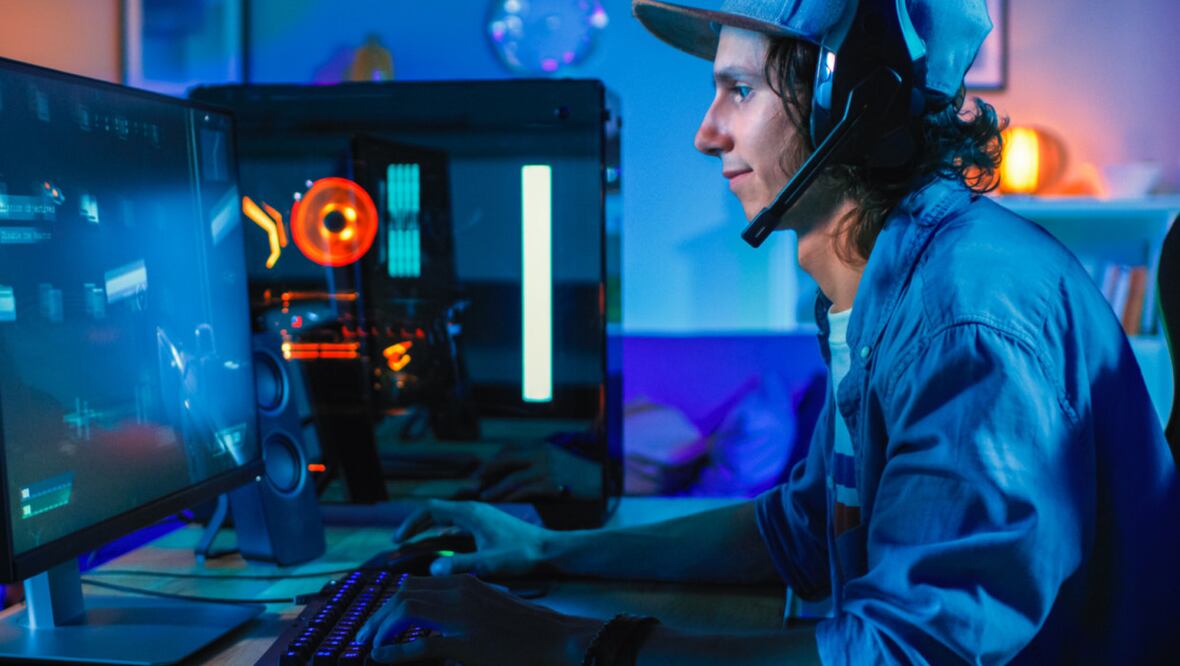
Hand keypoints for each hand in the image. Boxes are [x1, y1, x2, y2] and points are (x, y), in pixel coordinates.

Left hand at [357, 574, 596, 664]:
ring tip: (370, 644)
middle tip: (365, 634)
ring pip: (404, 610)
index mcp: (467, 583)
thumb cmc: (530, 629)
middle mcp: (460, 592)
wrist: (559, 639)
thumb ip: (468, 609)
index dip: (390, 601)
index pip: (415, 583)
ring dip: (380, 627)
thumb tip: (442, 627)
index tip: (378, 619)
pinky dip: (395, 651)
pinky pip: (419, 645)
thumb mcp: (494, 609)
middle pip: (402, 593)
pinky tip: (382, 656)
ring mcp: (462, 616)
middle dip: (378, 613)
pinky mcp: (465, 643)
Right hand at [394, 499, 550, 577]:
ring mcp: (481, 516)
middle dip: (415, 526)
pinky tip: (442, 549)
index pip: (430, 508)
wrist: (550, 550)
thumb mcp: (490, 562)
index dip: (410, 522)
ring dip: (429, 530)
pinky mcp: (488, 525)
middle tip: (398, 544)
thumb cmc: (523, 554)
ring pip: (447, 518)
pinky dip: (444, 534)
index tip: (397, 539)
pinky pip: (458, 525)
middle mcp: (473, 510)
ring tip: (414, 546)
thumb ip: (460, 564)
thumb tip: (432, 568)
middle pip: (436, 512)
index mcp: (470, 513)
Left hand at [460, 445, 569, 501]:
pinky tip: (501, 504)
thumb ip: (536, 465)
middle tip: (473, 484)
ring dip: (495, 489)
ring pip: (512, 478)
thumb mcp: (556, 462)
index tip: (479, 473)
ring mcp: (547, 468)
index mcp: (540, 447)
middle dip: (486, 472)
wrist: (603, 479)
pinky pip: (525, 491)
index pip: (508, 450)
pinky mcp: (552, 484)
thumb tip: (512, 476)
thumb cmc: (578, 475)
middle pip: (505, 460)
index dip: (492, 462)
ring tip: (483, 497)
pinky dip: (510, 497)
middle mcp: (541, 454)